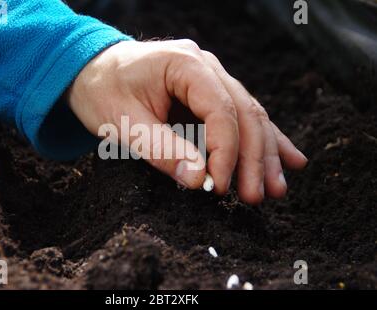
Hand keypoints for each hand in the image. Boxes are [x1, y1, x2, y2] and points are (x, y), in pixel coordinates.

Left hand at [67, 40, 306, 203]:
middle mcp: (206, 67)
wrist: (90, 72)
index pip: (221, 111)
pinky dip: (262, 141)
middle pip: (244, 113)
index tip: (218, 187)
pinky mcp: (209, 94)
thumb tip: (198, 180)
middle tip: (257, 197)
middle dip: (253, 159)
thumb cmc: (101, 91)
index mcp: (185, 64)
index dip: (225, 153)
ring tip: (276, 189)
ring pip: (250, 117)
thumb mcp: (122, 123)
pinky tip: (288, 159)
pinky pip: (241, 118)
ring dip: (264, 154)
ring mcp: (211, 79)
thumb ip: (162, 150)